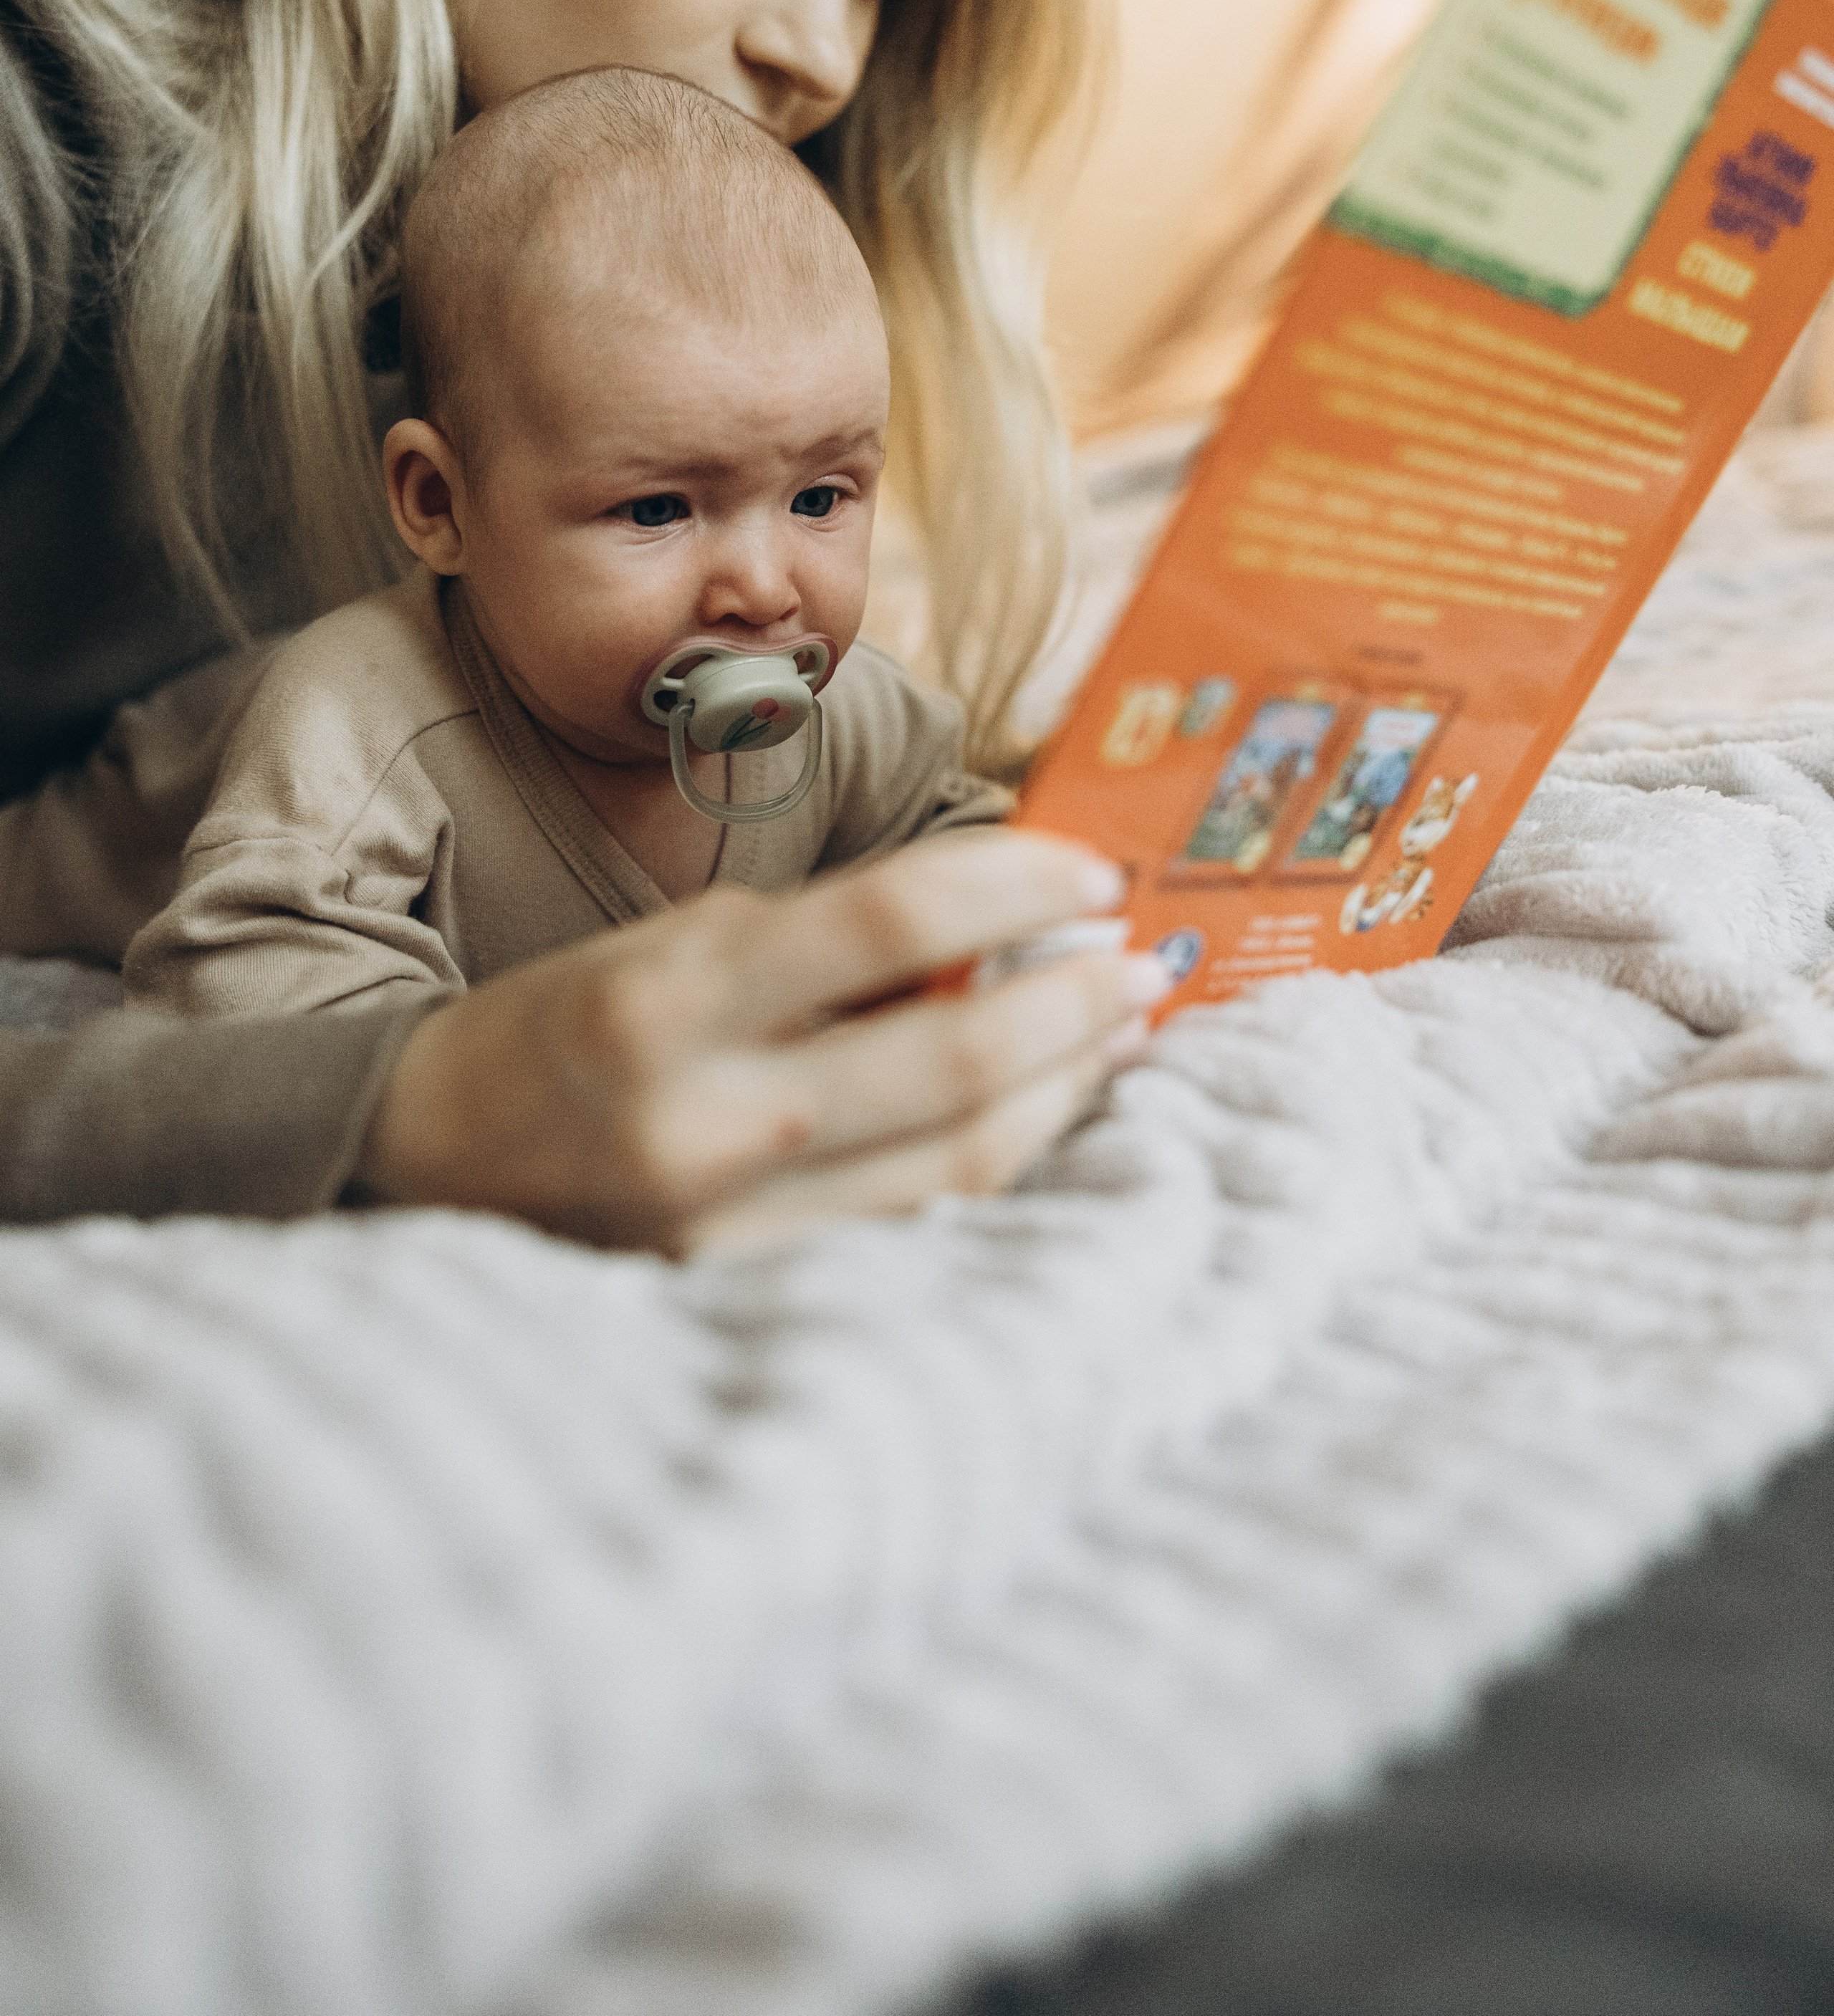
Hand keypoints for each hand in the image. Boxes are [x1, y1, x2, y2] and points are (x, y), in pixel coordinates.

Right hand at [359, 830, 1166, 1250]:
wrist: (426, 1162)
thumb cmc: (569, 1027)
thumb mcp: (677, 943)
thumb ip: (827, 946)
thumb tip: (999, 936)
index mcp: (674, 995)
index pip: (891, 922)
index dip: (1016, 889)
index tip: (1094, 875)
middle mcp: (708, 1116)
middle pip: (953, 1054)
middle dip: (1073, 1002)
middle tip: (1143, 960)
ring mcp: (732, 1223)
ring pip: (959, 1157)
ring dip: (1064, 1084)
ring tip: (1120, 1030)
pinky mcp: (749, 1290)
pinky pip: (915, 1222)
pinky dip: (1000, 1157)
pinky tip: (1044, 1107)